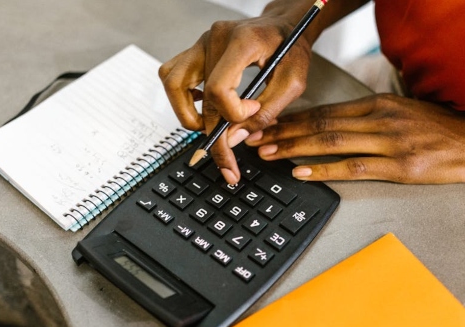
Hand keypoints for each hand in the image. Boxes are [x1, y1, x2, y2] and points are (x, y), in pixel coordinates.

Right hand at [158, 16, 312, 183]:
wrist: (285, 25)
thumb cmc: (291, 48)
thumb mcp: (292, 82)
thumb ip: (265, 113)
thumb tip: (234, 140)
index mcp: (242, 42)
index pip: (219, 88)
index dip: (232, 113)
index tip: (251, 113)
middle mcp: (215, 38)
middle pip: (200, 96)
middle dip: (214, 135)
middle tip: (227, 163)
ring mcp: (201, 42)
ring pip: (173, 84)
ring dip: (187, 115)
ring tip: (209, 131)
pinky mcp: (195, 49)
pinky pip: (172, 75)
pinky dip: (182, 97)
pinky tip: (203, 106)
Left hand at [244, 94, 464, 183]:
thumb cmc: (443, 130)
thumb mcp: (406, 111)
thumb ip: (373, 115)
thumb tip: (338, 123)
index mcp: (380, 104)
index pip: (326, 110)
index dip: (293, 118)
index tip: (269, 124)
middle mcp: (381, 119)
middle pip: (322, 124)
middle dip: (284, 131)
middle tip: (255, 138)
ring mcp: (390, 142)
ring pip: (332, 142)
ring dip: (295, 148)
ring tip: (268, 153)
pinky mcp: (401, 167)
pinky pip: (355, 167)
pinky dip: (324, 169)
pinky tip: (302, 172)